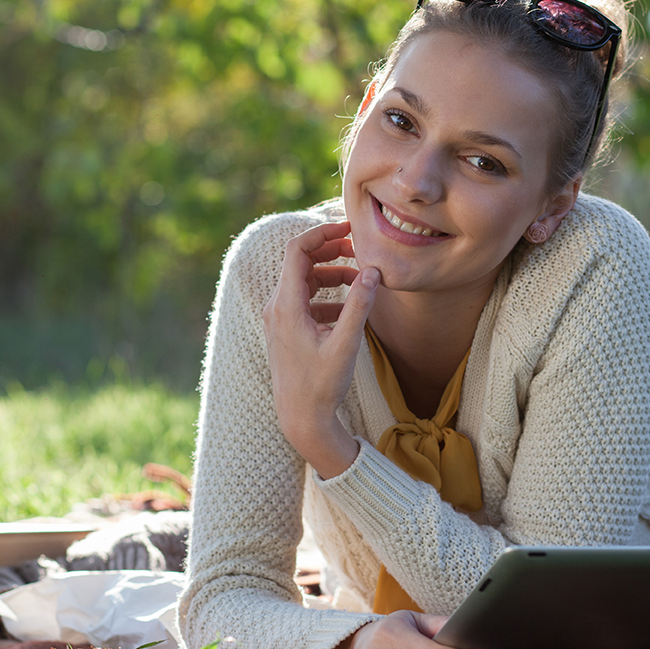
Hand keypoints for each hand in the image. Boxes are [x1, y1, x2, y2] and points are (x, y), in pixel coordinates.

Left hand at [261, 220, 380, 477]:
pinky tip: (348, 308)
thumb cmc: (320, 385)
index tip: (349, 229)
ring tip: (360, 279)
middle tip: (359, 249)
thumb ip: (358, 305)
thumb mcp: (345, 344)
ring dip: (331, 274)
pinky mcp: (285, 330)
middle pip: (299, 261)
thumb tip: (372, 271)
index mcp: (286, 305)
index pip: (297, 250)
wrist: (300, 419)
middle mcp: (277, 307)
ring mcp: (279, 319)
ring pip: (304, 281)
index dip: (322, 233)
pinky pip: (304, 300)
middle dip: (330, 251)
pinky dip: (326, 296)